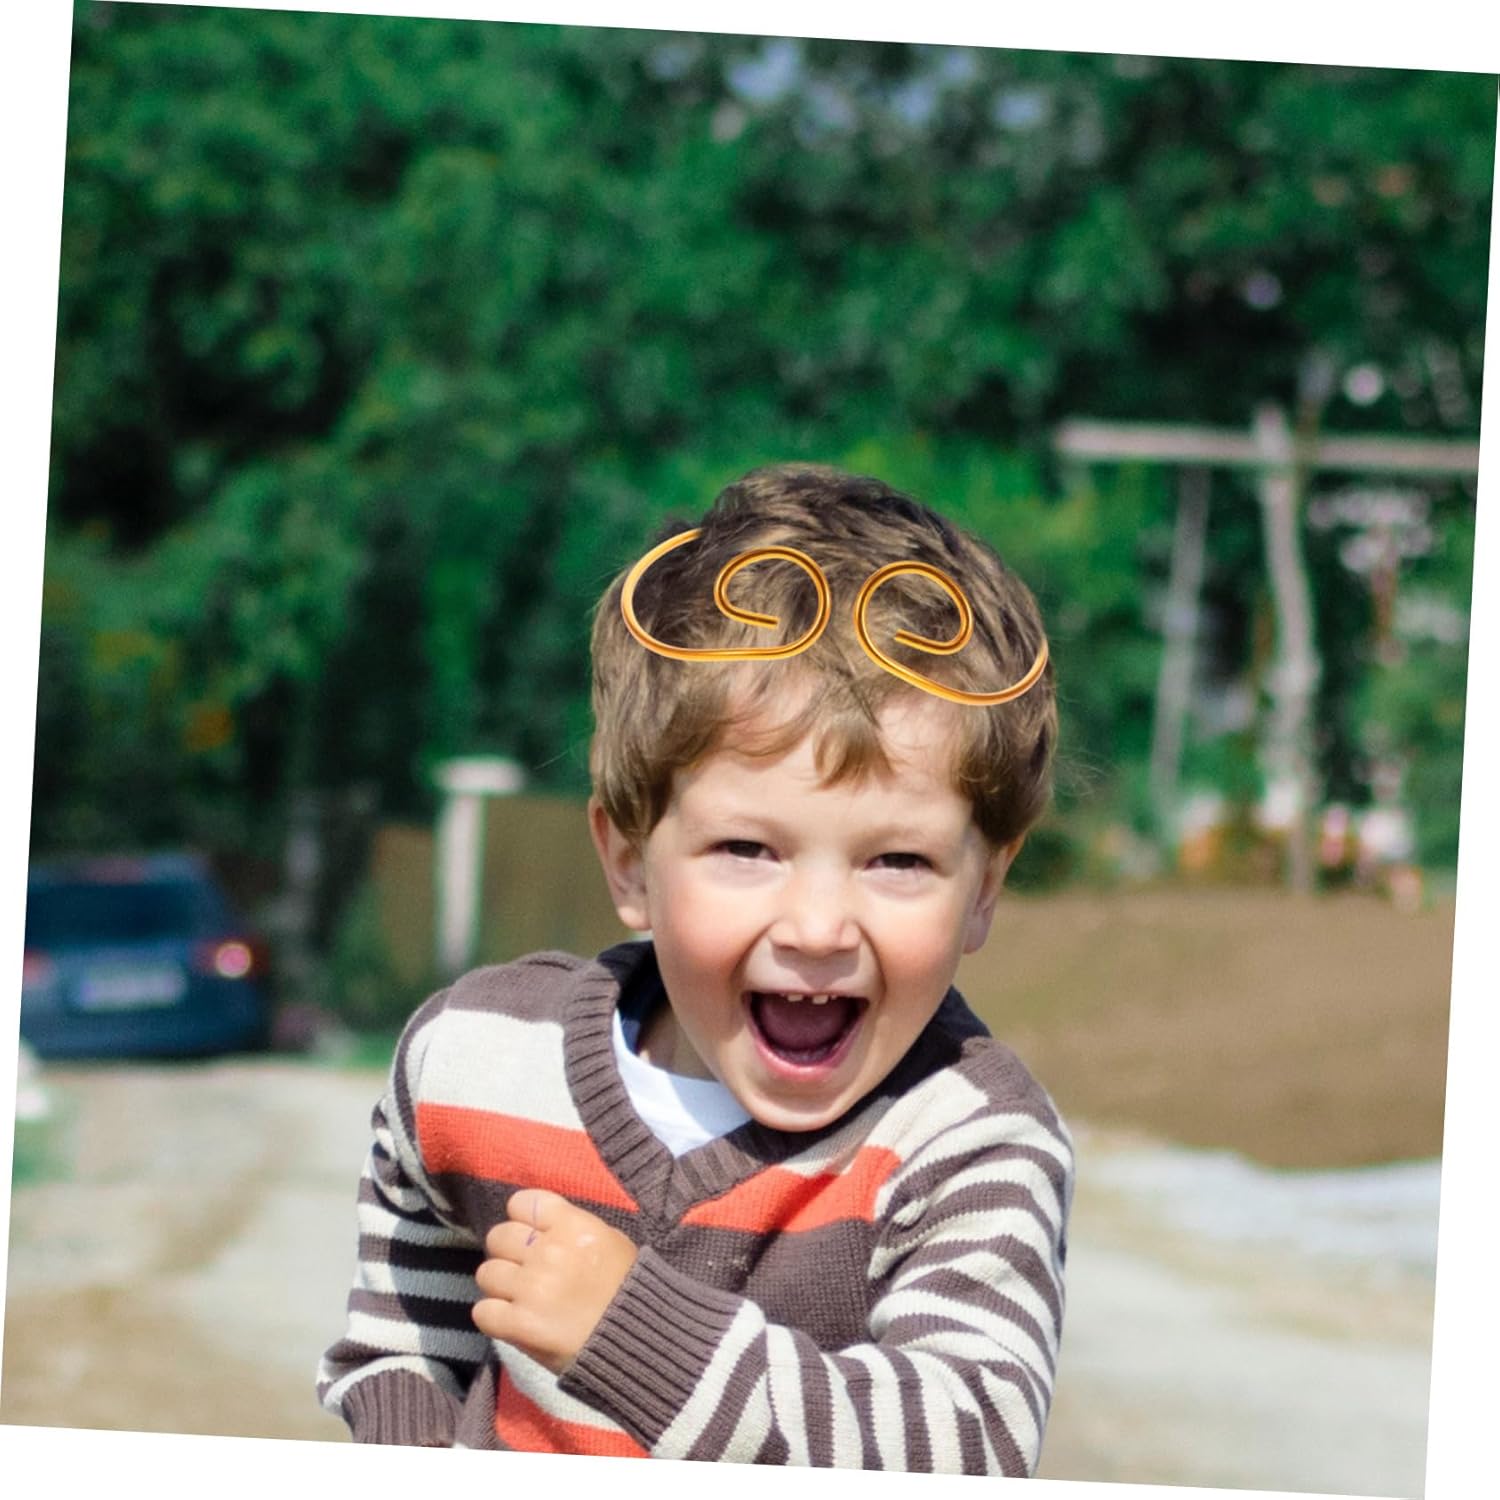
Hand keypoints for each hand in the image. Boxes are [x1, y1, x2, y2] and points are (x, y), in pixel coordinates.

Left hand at [472, 1189, 638, 1373]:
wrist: (635, 1341)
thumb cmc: (626, 1289)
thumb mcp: (610, 1241)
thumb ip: (572, 1227)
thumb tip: (540, 1226)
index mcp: (573, 1225)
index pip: (521, 1203)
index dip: (521, 1218)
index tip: (529, 1233)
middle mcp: (548, 1251)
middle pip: (498, 1237)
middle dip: (507, 1252)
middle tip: (522, 1269)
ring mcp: (531, 1288)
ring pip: (487, 1273)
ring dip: (499, 1285)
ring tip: (518, 1297)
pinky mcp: (519, 1324)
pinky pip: (483, 1311)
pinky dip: (493, 1317)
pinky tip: (511, 1320)